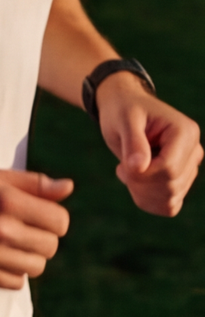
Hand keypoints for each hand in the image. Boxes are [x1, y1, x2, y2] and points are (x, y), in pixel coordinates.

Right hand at [0, 166, 72, 288]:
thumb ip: (34, 183)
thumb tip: (68, 188)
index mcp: (7, 201)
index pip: (59, 221)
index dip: (54, 218)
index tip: (41, 216)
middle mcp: (0, 228)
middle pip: (50, 246)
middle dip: (43, 238)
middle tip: (25, 231)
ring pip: (35, 267)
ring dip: (29, 257)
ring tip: (12, 245)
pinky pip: (17, 282)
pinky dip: (13, 272)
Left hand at [95, 72, 201, 218]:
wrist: (125, 110)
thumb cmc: (123, 112)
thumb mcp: (123, 120)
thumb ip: (132, 142)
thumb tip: (139, 167)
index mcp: (185, 132)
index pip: (169, 169)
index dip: (142, 175)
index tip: (122, 166)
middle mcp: (194, 150)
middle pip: (171, 186)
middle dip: (139, 184)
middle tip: (122, 168)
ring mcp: (190, 168)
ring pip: (171, 199)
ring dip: (141, 193)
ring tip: (128, 171)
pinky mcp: (181, 181)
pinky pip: (170, 206)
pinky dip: (149, 202)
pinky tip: (136, 185)